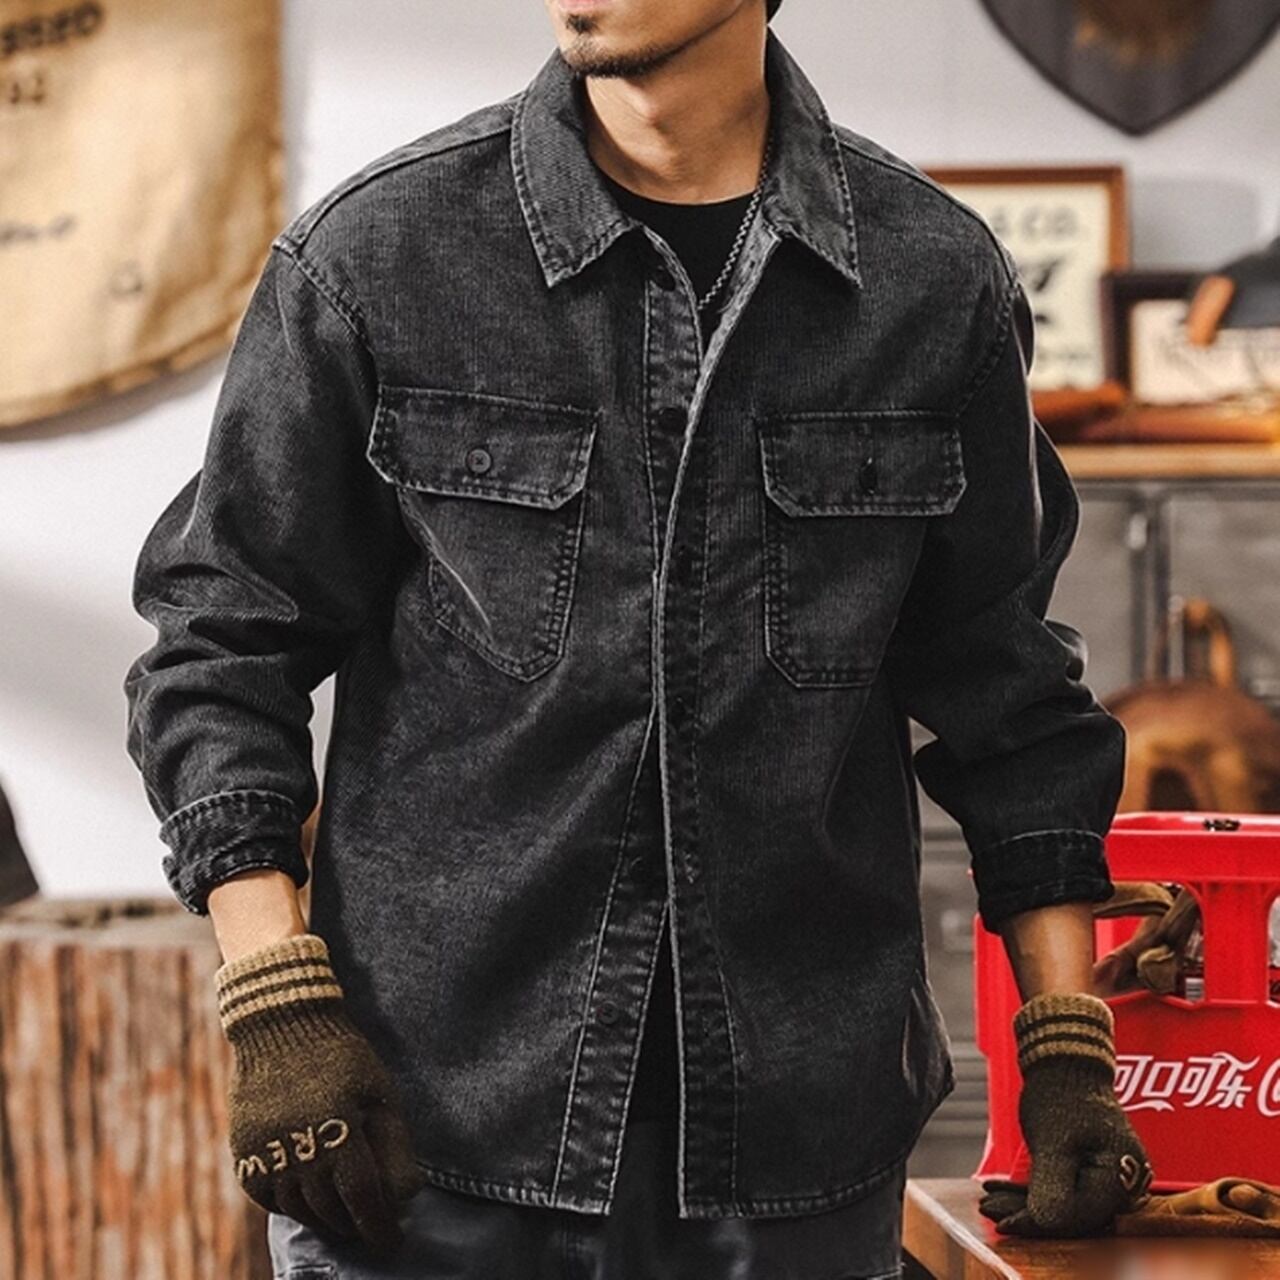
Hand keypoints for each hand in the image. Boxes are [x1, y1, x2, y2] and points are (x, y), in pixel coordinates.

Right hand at [215, 933, 427, 1257]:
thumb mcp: (380, 1092)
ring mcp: (266, 1153)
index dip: (380, 1226)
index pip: (363, 1198)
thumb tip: (408, 1196)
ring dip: (325, 1219)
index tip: (394, 1242)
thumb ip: (395, 1146)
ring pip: (299, 1208)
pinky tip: (310, 1199)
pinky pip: (269, 1198)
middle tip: (371, 1227)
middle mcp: (299, 1148)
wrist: (282, 1024)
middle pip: (330, 1210)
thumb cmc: (343, 1056)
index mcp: (339, 1130)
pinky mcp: (245, 1152)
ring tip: (344, 1216)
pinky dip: (292, 1206)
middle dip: (355, 1225)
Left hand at [986, 992, 1153, 1237]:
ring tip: (987, 1201)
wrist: (1065, 1062)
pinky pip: (1061, 1189)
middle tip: (987, 1211)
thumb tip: (1045, 1223)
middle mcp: (1120, 1184)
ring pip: (1062, 1202)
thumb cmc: (1062, 1095)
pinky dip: (1031, 1190)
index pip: (1079, 1216)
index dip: (1040, 1224)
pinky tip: (1000, 1190)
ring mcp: (1106, 1178)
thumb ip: (1053, 1185)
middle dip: (1026, 1214)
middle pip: (1070, 1214)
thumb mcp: (1053, 1142)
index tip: (1004, 1224)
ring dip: (1024, 1203)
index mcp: (1120, 1178)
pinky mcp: (1090, 1171)